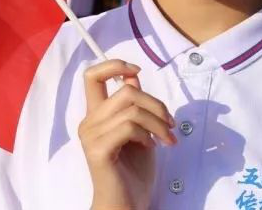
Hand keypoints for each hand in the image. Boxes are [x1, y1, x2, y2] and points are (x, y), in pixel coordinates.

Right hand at [78, 60, 176, 209]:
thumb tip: (134, 76)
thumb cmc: (134, 173)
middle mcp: (89, 122)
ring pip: (132, 108)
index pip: (92, 76)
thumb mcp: (140, 131)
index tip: (136, 70)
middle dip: (156, 104)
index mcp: (96, 115)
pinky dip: (147, 134)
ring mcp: (91, 136)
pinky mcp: (97, 150)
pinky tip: (150, 147)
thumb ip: (133, 106)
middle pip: (126, 90)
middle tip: (172, 124)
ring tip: (168, 138)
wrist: (127, 206)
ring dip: (158, 122)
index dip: (114, 65)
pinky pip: (129, 127)